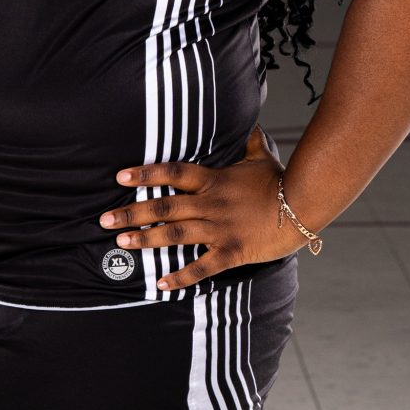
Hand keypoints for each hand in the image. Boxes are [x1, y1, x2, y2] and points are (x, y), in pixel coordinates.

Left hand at [100, 126, 299, 290]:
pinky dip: (180, 277)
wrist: (304, 207)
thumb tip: (251, 125)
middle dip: (132, 212)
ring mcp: (220, 229)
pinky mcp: (231, 252)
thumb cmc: (282, 181)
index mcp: (214, 181)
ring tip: (122, 242)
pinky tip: (160, 283)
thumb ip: (251, 143)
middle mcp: (211, 204)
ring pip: (175, 234)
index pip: (173, 173)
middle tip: (104, 219)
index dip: (146, 174)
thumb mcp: (263, 158)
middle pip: (164, 206)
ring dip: (147, 238)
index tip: (120, 176)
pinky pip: (201, 267)